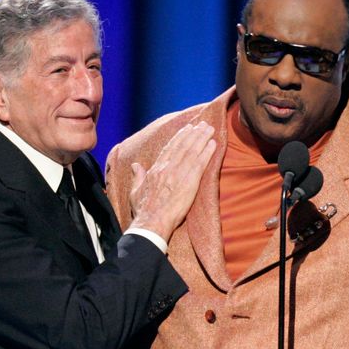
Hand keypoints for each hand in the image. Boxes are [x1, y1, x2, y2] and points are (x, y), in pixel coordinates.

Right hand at [128, 122, 215, 241]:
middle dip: (193, 134)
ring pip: (192, 151)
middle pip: (183, 146)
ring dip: (202, 138)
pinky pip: (200, 163)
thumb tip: (135, 165)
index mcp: (156, 169)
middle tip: (202, 125)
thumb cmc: (143, 211)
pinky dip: (207, 152)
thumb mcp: (135, 191)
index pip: (169, 149)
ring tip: (209, 129)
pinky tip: (213, 144)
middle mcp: (167, 168)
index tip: (187, 129)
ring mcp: (179, 174)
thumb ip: (138, 176)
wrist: (151, 223)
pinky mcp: (190, 182)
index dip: (179, 138)